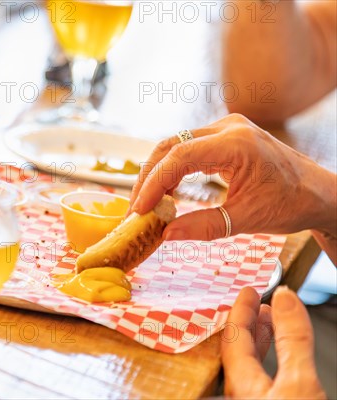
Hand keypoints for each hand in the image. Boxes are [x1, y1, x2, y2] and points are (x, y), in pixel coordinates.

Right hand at [129, 114, 335, 242]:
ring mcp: (227, 128)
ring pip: (175, 144)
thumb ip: (202, 227)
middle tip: (135, 207)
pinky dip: (171, 168)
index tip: (140, 209)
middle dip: (148, 177)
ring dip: (157, 172)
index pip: (179, 157)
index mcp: (237, 144)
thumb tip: (165, 234)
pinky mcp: (225, 136)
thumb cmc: (291, 204)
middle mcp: (229, 128)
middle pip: (170, 145)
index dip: (153, 184)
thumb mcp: (245, 220)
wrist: (319, 193)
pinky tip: (164, 191)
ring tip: (145, 202)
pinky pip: (188, 147)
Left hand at [222, 286, 324, 398]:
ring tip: (270, 325)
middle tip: (260, 303)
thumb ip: (292, 341)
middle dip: (250, 322)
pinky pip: (255, 377)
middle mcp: (238, 394)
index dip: (242, 309)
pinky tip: (275, 361)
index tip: (249, 291)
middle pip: (237, 348)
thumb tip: (284, 299)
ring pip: (247, 364)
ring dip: (259, 341)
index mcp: (240, 384)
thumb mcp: (299, 382)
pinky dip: (265, 360)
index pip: (233, 336)